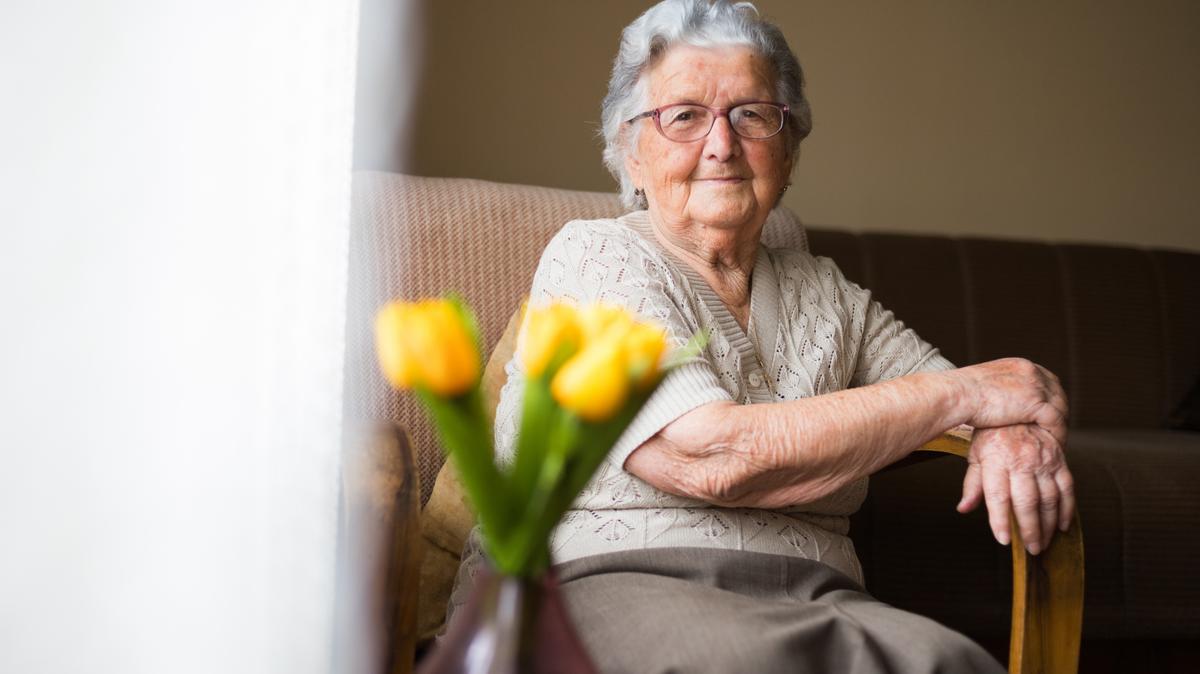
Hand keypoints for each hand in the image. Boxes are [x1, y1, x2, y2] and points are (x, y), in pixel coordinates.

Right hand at [952, 358, 1068, 446]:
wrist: (957, 395)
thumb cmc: (960, 393)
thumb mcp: (985, 384)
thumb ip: (999, 390)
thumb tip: (997, 402)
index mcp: (1020, 365)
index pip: (1045, 381)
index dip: (1047, 400)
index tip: (1044, 417)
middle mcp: (1032, 371)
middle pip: (1057, 394)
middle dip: (1057, 413)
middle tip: (1054, 432)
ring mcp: (1037, 386)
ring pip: (1060, 409)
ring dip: (1058, 426)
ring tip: (1056, 443)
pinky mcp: (1037, 403)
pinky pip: (1056, 422)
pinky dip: (1057, 435)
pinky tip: (1054, 446)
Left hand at [957, 424, 1075, 553]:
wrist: (1016, 408)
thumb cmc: (992, 435)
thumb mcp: (976, 456)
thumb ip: (972, 484)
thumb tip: (964, 508)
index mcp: (997, 461)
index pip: (998, 496)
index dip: (1000, 520)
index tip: (1004, 540)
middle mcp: (1021, 461)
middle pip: (1027, 502)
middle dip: (1030, 530)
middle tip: (1032, 549)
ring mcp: (1043, 460)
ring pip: (1049, 499)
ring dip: (1049, 525)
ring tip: (1044, 543)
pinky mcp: (1059, 460)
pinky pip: (1068, 488)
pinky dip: (1067, 509)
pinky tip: (1063, 525)